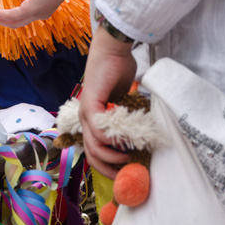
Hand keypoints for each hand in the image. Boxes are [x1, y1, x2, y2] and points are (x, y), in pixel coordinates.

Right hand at [0, 0, 74, 28]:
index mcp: (45, 7)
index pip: (26, 14)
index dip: (13, 14)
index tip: (2, 12)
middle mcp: (41, 13)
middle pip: (18, 22)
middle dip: (2, 20)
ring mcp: (36, 13)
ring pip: (13, 20)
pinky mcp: (31, 9)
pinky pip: (11, 14)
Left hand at [78, 24, 137, 177]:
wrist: (113, 51)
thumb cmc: (118, 73)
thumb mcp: (124, 103)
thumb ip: (126, 119)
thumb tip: (139, 135)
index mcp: (91, 120)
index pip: (93, 150)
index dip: (105, 165)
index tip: (122, 173)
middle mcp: (85, 119)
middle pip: (91, 153)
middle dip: (108, 167)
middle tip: (126, 172)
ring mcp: (86, 112)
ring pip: (94, 144)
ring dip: (112, 154)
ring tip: (128, 155)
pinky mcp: (91, 104)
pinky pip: (98, 129)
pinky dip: (111, 137)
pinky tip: (124, 139)